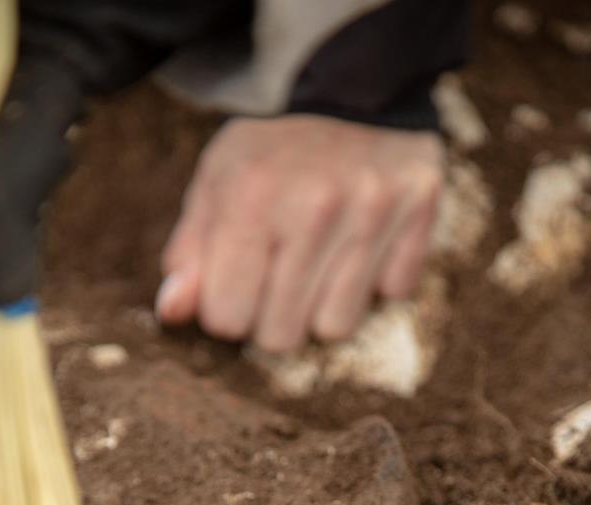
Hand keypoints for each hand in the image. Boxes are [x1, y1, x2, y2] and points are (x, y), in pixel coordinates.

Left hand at [156, 115, 443, 351]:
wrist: (350, 83)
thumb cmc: (271, 151)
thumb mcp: (216, 186)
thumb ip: (191, 253)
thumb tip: (172, 311)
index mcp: (250, 198)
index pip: (227, 320)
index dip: (227, 309)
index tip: (238, 281)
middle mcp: (314, 206)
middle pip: (281, 336)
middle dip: (273, 316)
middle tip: (279, 274)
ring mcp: (373, 210)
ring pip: (336, 327)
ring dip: (323, 305)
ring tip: (320, 260)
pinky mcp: (418, 211)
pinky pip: (390, 293)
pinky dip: (374, 279)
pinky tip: (361, 241)